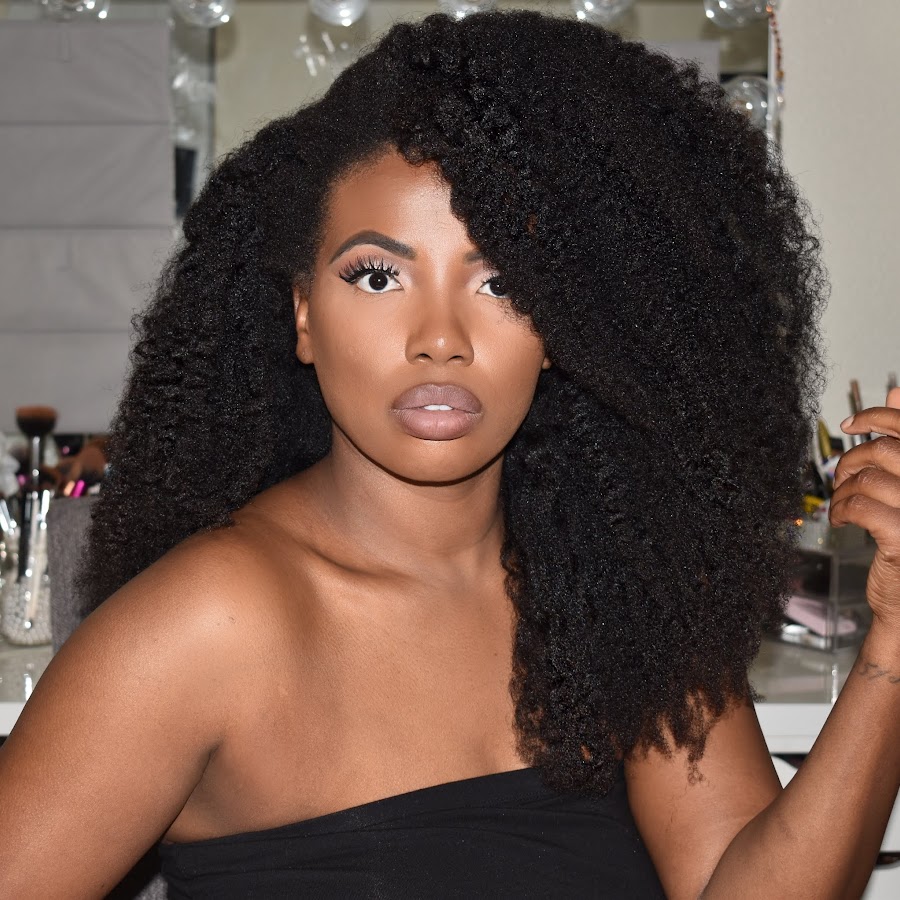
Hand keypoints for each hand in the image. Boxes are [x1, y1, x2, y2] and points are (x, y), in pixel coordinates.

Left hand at [831, 387, 899, 627]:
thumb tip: (898, 390)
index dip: (879, 416)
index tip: (851, 423)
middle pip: (886, 451)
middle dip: (851, 461)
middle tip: (839, 476)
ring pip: (868, 479)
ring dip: (843, 490)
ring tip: (841, 504)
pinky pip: (859, 506)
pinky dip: (841, 510)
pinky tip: (841, 520)